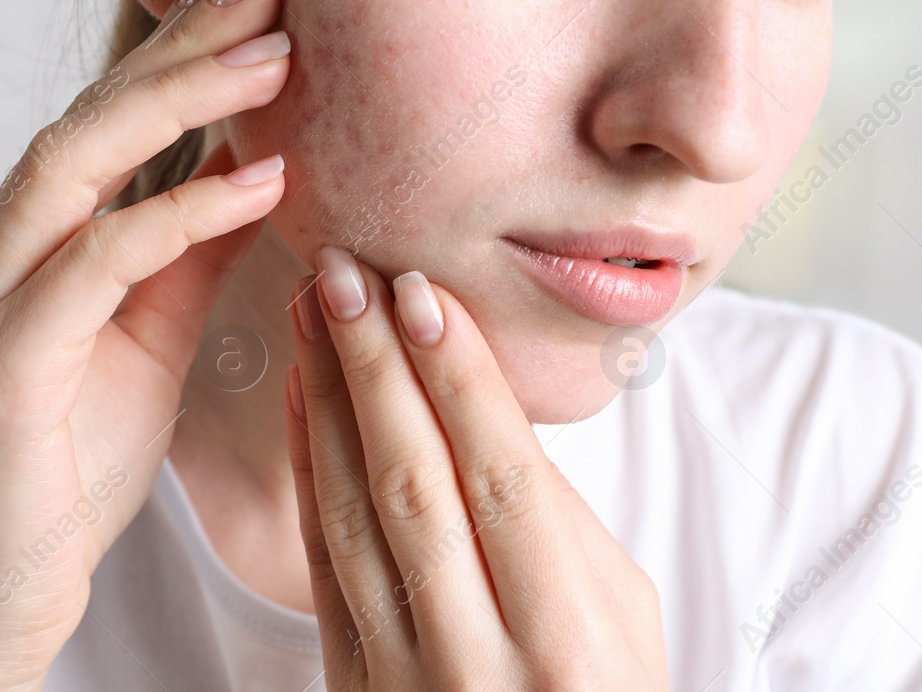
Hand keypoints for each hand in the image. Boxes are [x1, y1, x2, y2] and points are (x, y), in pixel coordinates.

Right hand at [0, 0, 289, 691]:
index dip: (176, 51)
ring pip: (72, 164)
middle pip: (85, 116)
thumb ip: (187, 255)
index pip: (101, 123)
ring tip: (273, 54)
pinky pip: (95, 265)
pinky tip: (258, 181)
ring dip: (177, 100)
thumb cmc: (64, 469)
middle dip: (178, 42)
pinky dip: (180, 214)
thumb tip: (251, 172)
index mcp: (20, 245)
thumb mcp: (147, 341)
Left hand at [284, 246, 668, 690]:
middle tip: (344, 272)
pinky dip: (307, 475)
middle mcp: (481, 661)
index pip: (502, 479)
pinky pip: (322, 566)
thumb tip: (480, 404)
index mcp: (568, 639)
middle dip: (374, 366)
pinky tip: (301, 402)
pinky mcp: (351, 689)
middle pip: (414, 484)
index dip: (458, 378)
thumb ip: (555, 515)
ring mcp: (405, 682)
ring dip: (326, 403)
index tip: (421, 289)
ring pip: (352, 517)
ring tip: (312, 313)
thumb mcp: (620, 612)